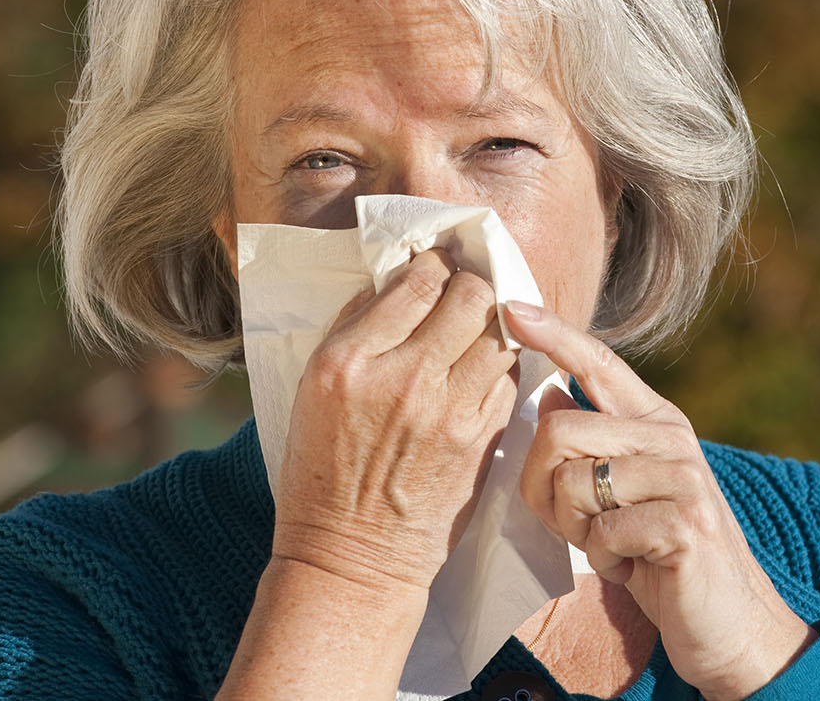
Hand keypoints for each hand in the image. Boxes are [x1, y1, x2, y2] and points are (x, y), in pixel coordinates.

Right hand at [271, 249, 518, 595]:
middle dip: (470, 284)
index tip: (435, 268)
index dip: (434, 264)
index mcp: (349, 360)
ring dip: (491, 321)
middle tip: (461, 293)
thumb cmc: (324, 471)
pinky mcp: (481, 437)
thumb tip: (399, 278)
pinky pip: (507, 374)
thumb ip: (356, 328)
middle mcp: (403, 378)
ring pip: (500, 330)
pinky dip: (498, 363)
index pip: (417, 279)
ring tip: (476, 329)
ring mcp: (448, 409)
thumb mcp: (312, 389)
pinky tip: (480, 368)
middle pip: (471, 294)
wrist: (352, 555)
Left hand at [505, 301, 815, 700]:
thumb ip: (591, 446)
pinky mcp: (685, 521)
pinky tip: (633, 567)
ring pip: (574, 483)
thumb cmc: (661, 557)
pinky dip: (603, 560)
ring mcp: (682, 476)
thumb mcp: (621, 494)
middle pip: (560, 430)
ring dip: (577, 531)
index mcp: (655, 420)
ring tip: (613, 547)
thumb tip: (547, 393)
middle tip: (576, 526)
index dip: (553, 333)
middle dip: (543, 490)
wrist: (730, 624)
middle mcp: (671, 436)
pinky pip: (601, 531)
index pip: (598, 362)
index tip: (511, 307)